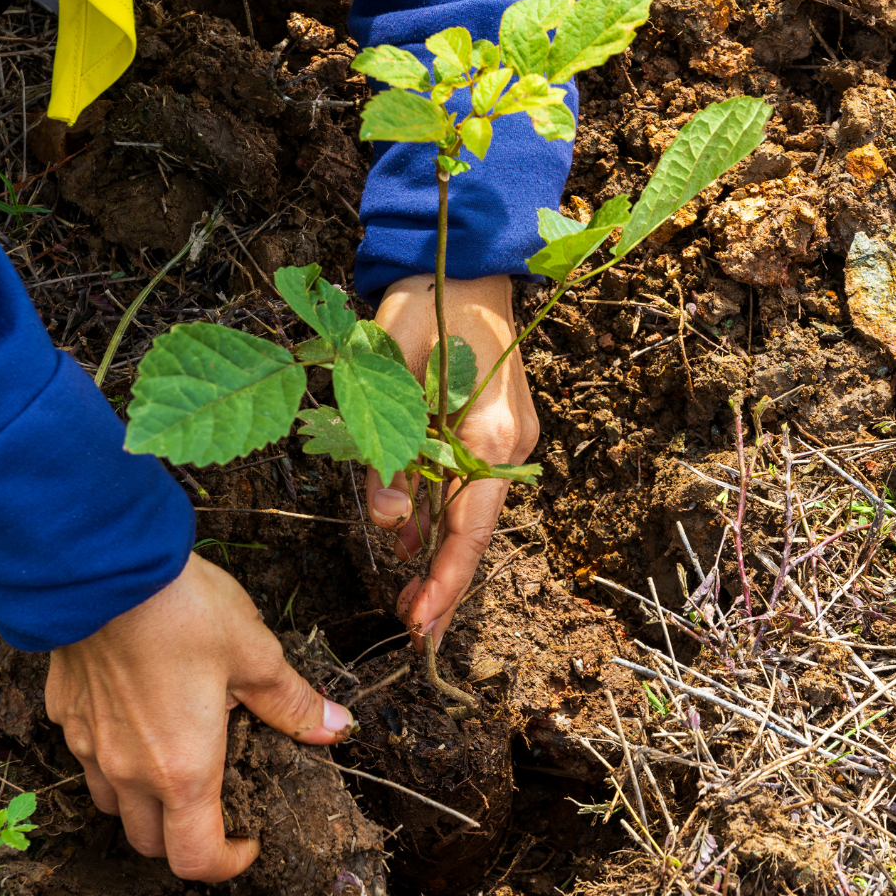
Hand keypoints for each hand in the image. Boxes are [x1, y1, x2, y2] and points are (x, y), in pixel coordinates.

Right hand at [45, 553, 353, 880]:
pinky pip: (87, 755)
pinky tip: (136, 714)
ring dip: (144, 803)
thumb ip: (292, 702)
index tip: (248, 842)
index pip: (195, 859)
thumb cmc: (181, 610)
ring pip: (112, 804)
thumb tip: (336, 728)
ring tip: (175, 761)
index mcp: (182, 770)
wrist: (100, 565)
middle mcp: (128, 771)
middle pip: (149, 842)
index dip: (226, 865)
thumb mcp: (254, 653)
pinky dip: (113, 756)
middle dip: (185, 839)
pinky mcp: (63, 712)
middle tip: (218, 804)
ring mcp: (89, 744)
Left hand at [366, 274, 539, 646]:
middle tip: (415, 633)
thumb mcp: (388, 369)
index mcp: (491, 431)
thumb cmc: (424, 304)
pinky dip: (441, 518)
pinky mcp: (494, 431)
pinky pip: (466, 486)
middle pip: (476, 531)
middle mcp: (509, 443)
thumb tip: (390, 523)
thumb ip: (387, 450)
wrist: (465, 262)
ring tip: (409, 601)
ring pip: (471, 513)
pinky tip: (413, 545)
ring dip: (440, 555)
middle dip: (446, 585)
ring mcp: (507, 438)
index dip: (445, 581)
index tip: (420, 624)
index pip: (470, 526)